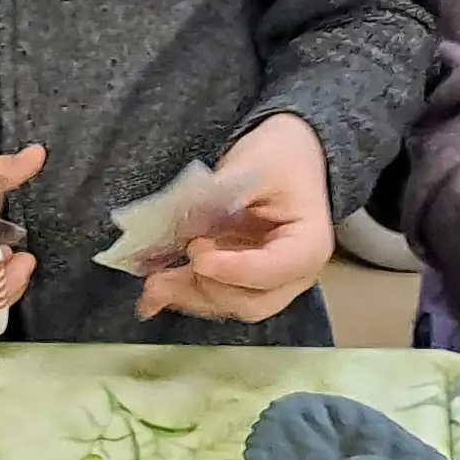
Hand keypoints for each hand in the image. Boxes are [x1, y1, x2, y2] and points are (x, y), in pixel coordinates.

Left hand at [137, 114, 333, 324]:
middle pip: (250, 301)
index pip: (273, 270)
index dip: (234, 269)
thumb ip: (219, 193)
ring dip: (187, 296)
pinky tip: (150, 299)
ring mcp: (267, 283)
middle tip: (165, 272)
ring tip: (151, 284)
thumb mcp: (256, 164)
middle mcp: (293, 276)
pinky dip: (183, 296)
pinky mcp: (241, 281)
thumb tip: (177, 217)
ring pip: (228, 305)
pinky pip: (213, 297)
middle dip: (205, 289)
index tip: (197, 254)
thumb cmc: (282, 157)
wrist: (290, 155)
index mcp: (309, 245)